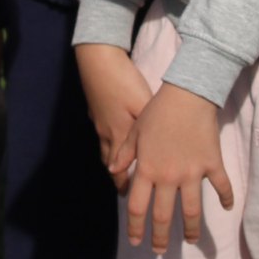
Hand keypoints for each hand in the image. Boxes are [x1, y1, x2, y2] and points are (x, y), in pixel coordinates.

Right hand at [77, 42, 151, 190]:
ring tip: (118, 173)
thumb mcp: (143, 104)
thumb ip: (151, 129)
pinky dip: (108, 145)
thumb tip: (163, 150)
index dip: (127, 185)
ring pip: (105, 151)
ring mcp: (99, 122)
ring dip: (112, 164)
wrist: (97, 60)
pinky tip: (113, 141)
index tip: (133, 198)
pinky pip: (102, 136)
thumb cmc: (124, 82)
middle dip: (118, 180)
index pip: (122, 169)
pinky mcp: (96, 111)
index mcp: (121, 135)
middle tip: (126, 193)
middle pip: (112, 164)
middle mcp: (108, 133)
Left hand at [126, 83, 233, 253]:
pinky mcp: (212, 165)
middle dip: (160, 237)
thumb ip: (124, 154)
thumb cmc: (157, 112)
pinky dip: (226, 199)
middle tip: (159, 251)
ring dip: (191, 229)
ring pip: (192, 211)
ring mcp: (192, 173)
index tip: (136, 241)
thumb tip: (112, 171)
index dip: (136, 226)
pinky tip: (227, 208)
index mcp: (148, 169)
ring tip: (190, 240)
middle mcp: (169, 176)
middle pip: (164, 215)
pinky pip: (221, 187)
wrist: (187, 95)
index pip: (137, 206)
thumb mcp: (135, 132)